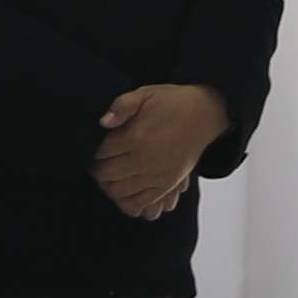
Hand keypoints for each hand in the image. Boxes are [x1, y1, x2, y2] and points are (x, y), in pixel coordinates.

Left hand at [90, 83, 226, 224]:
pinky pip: (140, 203)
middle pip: (107, 174)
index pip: (102, 153)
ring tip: (109, 177)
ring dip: (109, 186)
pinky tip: (124, 191)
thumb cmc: (171, 102)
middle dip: (98, 170)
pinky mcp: (166, 185)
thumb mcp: (145, 94)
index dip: (94, 152)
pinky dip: (127, 202)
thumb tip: (103, 123)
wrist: (204, 114)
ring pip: (119, 191)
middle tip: (98, 165)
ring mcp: (156, 175)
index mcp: (136, 137)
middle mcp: (144, 159)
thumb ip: (121, 106)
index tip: (95, 150)